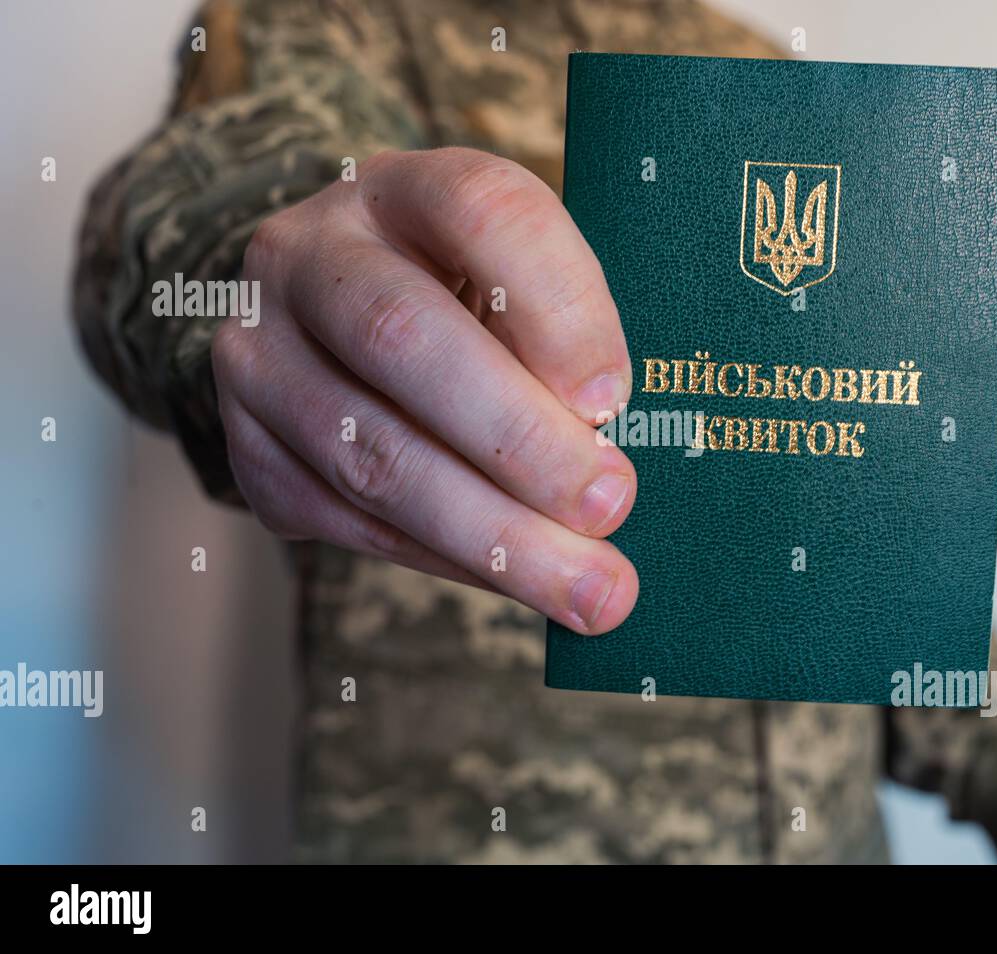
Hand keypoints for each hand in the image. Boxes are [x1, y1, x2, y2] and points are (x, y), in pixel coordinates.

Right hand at [213, 148, 637, 632]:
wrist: (334, 323)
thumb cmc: (467, 301)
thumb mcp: (519, 280)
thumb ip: (559, 340)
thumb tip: (606, 462)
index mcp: (403, 190)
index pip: (481, 209)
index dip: (555, 305)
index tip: (615, 398)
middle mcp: (308, 255)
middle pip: (404, 337)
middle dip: (519, 442)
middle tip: (610, 507)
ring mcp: (259, 350)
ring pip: (369, 454)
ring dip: (492, 536)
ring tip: (590, 588)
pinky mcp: (247, 443)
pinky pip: (346, 520)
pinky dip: (445, 560)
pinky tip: (515, 580)